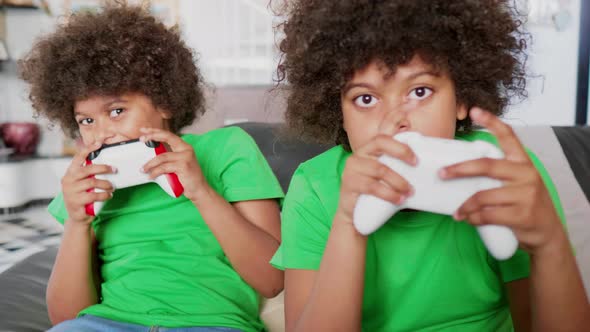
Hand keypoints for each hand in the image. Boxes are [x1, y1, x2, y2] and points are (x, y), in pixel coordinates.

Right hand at [62, 142, 114, 223]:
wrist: (77, 217)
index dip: (88, 149)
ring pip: (93, 183)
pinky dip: (104, 195)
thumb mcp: (83, 184)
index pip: (78, 158)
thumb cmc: (83, 196)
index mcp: (70, 173)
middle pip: (88, 169)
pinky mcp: (76, 202)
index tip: (99, 144)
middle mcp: (68, 181)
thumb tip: (107, 164)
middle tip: (114, 170)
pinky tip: (108, 195)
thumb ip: (89, 174)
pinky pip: (94, 195)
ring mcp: (71, 192)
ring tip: (112, 187)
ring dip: (106, 184)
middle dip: (103, 168)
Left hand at [139, 128, 207, 201]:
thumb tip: (150, 155)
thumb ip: (168, 158)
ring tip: (143, 169)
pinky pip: (164, 167)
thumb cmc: (186, 178)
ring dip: (150, 163)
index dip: (156, 131)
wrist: (199, 190)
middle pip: (167, 137)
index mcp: (184, 147)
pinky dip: (155, 172)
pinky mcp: (183, 166)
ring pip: (162, 157)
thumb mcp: (177, 164)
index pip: (168, 135)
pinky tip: (151, 176)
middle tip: (141, 139)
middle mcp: (186, 149)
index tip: (144, 130)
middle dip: (152, 136)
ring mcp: (186, 157)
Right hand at [337, 135, 415, 224]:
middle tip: (416, 168)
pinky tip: (398, 199)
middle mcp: (357, 156)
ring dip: (399, 181)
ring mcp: (351, 170)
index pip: (382, 139)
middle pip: (380, 145)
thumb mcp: (383, 178)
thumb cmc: (373, 193)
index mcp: (367, 151)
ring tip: (409, 192)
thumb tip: (424, 168)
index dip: (400, 146)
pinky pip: (372, 187)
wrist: (355, 215)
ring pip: (380, 169)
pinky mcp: (349, 185)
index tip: (416, 159)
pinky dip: (388, 193)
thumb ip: (395, 167)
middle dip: (401, 153)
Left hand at [440, 108, 564, 254]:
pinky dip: (473, 218)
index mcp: (523, 163)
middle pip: (486, 166)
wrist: (547, 232)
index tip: (474, 111)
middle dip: (459, 169)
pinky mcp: (521, 215)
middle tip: (441, 173)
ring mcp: (525, 195)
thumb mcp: (519, 183)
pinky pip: (487, 215)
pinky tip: (469, 219)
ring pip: (483, 196)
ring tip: (458, 212)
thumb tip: (462, 170)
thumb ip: (499, 174)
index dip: (491, 122)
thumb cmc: (526, 204)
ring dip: (465, 205)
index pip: (508, 137)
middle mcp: (526, 174)